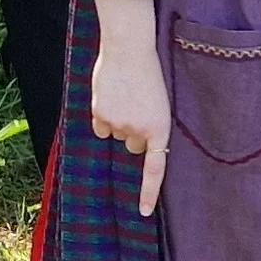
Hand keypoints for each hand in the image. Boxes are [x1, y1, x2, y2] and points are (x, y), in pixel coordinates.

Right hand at [87, 0, 171, 215]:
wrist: (129, 48)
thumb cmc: (149, 71)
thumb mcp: (157, 101)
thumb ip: (147, 124)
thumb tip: (130, 142)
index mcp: (159, 129)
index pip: (154, 170)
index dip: (147, 192)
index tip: (142, 213)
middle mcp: (138, 131)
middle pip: (132, 145)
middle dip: (133, 132)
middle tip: (137, 106)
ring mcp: (118, 124)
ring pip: (115, 134)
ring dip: (117, 120)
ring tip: (124, 95)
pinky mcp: (100, 115)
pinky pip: (100, 125)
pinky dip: (102, 115)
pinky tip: (109, 96)